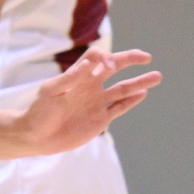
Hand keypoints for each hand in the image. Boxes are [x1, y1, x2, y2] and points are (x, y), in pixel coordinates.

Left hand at [18, 48, 159, 155]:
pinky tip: (143, 93)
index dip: (105, 57)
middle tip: (147, 57)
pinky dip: (131, 101)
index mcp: (78, 76)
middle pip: (115, 68)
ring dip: (139, 82)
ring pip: (123, 89)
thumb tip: (94, 62)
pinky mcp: (100, 119)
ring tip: (157, 76)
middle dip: (130, 60)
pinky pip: (119, 107)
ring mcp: (97, 102)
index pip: (97, 57)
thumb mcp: (51, 91)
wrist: (36, 136)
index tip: (108, 66)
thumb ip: (72, 77)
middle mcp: (91, 86)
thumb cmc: (39, 111)